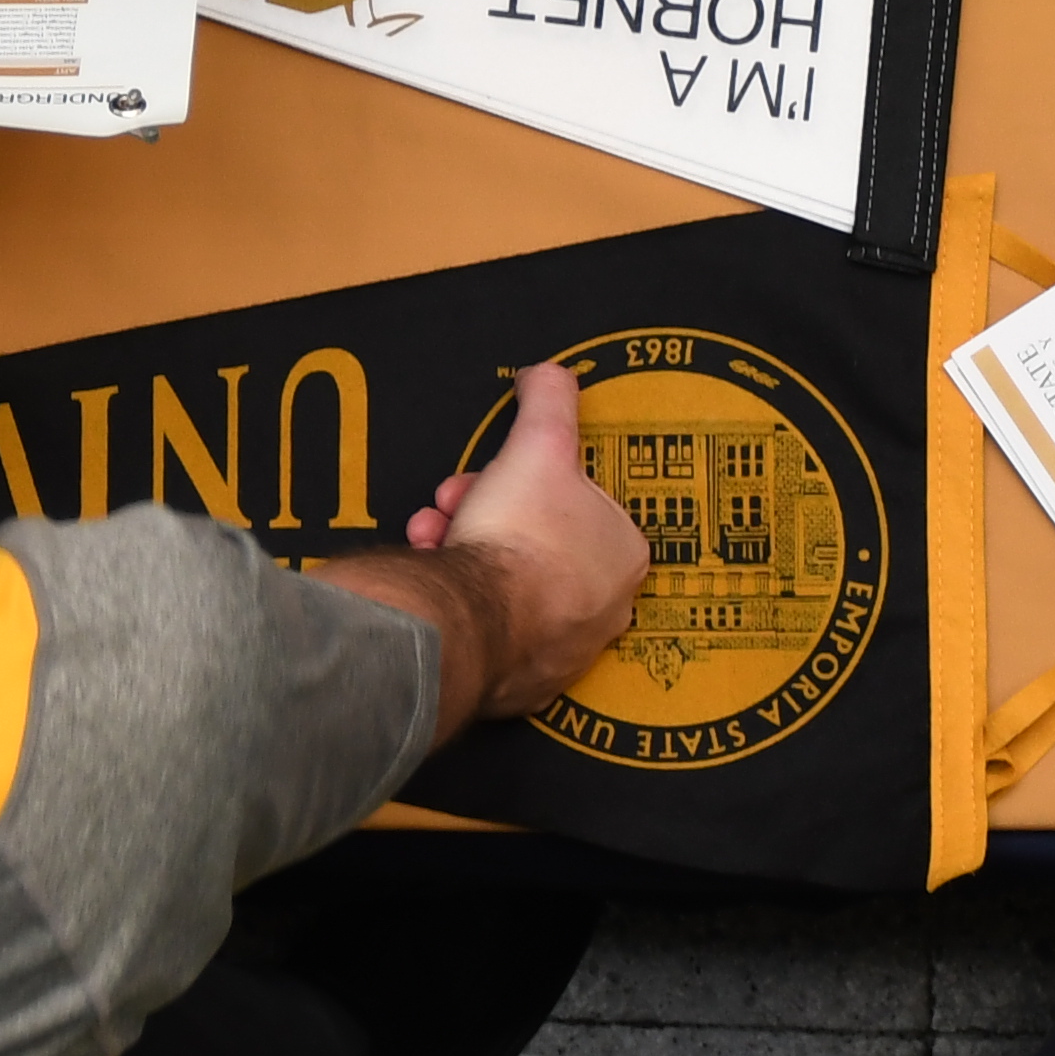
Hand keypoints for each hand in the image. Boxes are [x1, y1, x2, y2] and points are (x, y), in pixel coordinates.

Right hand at [386, 362, 646, 729]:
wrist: (473, 619)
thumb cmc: (520, 536)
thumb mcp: (538, 442)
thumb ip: (549, 399)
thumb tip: (549, 374)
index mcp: (622, 553)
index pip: (574, 502)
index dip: (522, 478)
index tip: (489, 474)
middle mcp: (605, 609)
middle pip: (535, 541)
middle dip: (484, 514)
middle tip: (453, 505)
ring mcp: (564, 650)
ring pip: (509, 585)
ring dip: (464, 553)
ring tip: (432, 541)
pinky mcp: (523, 681)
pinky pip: (492, 630)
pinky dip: (464, 604)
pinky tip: (440, 585)